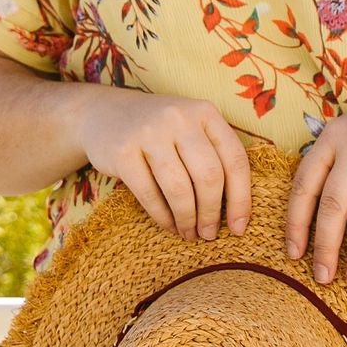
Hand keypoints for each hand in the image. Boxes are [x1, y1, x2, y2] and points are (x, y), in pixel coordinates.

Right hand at [75, 87, 253, 240]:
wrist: (104, 113)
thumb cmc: (160, 132)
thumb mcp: (191, 130)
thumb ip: (214, 157)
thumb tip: (237, 213)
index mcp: (205, 112)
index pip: (234, 159)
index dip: (241, 198)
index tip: (239, 227)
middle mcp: (179, 118)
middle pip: (209, 176)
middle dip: (212, 213)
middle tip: (209, 234)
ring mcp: (149, 133)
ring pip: (179, 189)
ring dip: (188, 219)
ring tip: (189, 234)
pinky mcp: (123, 152)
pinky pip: (150, 195)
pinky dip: (163, 217)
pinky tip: (169, 225)